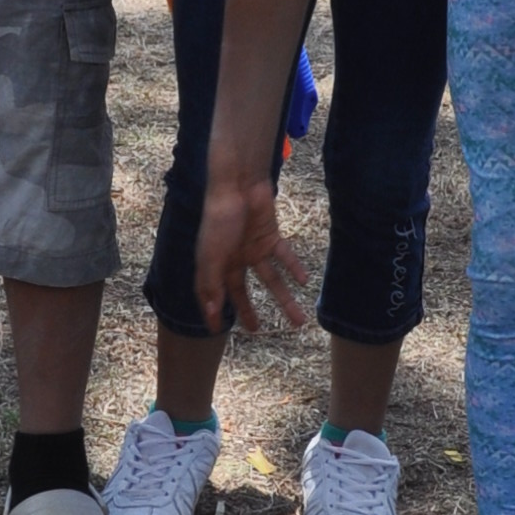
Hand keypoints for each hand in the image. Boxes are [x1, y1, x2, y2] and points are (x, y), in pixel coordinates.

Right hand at [192, 169, 307, 337]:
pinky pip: (284, 256)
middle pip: (241, 290)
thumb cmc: (219, 218)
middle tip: (257, 330)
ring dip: (285, 299)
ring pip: (271, 280)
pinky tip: (304, 281)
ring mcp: (253, 248)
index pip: (213, 293)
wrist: (238, 184)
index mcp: (214, 263)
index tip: (217, 330)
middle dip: (248, 310)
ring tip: (299, 321)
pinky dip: (294, 267)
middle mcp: (234, 259)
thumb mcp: (211, 255)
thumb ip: (211, 284)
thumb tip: (212, 313)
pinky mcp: (270, 237)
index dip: (214, 311)